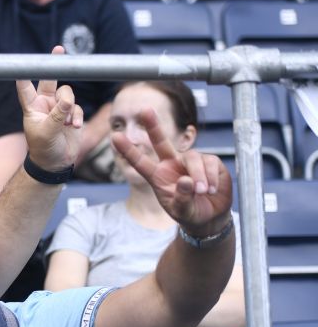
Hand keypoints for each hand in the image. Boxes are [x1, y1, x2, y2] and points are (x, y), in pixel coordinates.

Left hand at [15, 46, 84, 174]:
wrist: (55, 163)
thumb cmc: (44, 149)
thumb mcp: (47, 132)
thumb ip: (57, 115)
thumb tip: (67, 99)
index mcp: (32, 108)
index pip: (26, 88)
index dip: (24, 74)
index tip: (23, 61)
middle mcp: (45, 104)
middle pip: (49, 80)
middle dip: (54, 66)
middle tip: (58, 50)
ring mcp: (58, 108)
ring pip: (68, 94)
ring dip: (70, 108)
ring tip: (67, 124)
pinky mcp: (71, 114)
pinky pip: (77, 107)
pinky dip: (77, 116)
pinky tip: (74, 127)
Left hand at [111, 107, 232, 235]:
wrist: (209, 216)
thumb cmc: (189, 212)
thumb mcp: (182, 210)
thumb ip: (181, 198)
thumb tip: (186, 180)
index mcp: (158, 176)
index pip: (140, 162)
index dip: (129, 150)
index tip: (115, 137)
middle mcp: (172, 165)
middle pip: (161, 142)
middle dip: (153, 126)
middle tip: (144, 110)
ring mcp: (191, 162)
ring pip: (193, 158)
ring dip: (198, 176)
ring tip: (201, 192)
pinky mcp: (210, 162)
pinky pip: (210, 163)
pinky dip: (211, 177)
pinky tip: (211, 189)